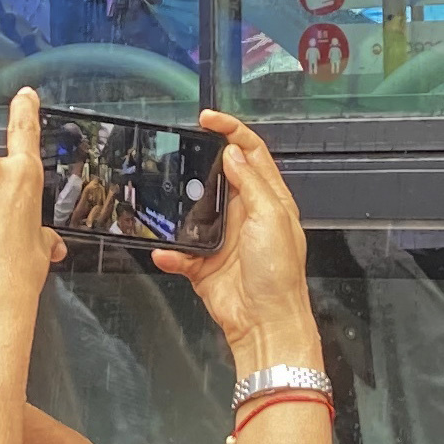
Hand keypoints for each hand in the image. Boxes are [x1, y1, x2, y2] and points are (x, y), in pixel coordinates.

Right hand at [153, 111, 316, 376]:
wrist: (265, 323)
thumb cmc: (279, 275)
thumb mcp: (271, 218)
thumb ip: (251, 183)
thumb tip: (235, 152)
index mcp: (268, 200)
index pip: (251, 153)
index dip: (231, 131)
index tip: (208, 119)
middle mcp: (245, 215)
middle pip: (219, 176)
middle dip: (199, 162)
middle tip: (179, 149)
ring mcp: (223, 239)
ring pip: (193, 211)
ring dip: (179, 209)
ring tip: (166, 199)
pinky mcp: (204, 265)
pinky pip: (179, 252)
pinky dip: (169, 252)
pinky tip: (165, 251)